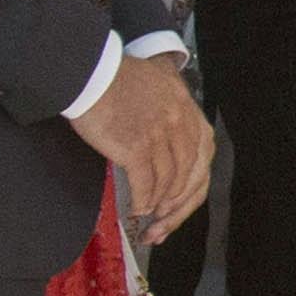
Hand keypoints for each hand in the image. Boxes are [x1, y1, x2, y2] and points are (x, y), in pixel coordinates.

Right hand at [84, 53, 214, 232]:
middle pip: (189, 176)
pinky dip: (143, 200)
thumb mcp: (161, 86)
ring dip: (158, 205)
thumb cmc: (119, 80)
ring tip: (149, 216)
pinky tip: (137, 208)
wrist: (92, 74)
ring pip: (168, 182)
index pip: (203, 158)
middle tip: (165, 221)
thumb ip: (174, 111)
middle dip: (177, 205)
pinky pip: (145, 184)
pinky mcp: (136, 148)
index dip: (193, 186)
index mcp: (189, 112)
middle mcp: (180, 125)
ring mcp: (159, 137)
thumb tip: (173, 140)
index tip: (181, 202)